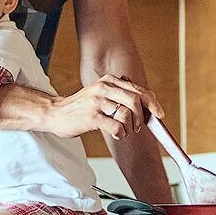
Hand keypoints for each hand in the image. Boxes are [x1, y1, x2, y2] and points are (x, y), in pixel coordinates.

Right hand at [46, 74, 163, 139]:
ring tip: (122, 131)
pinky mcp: (91, 116)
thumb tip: (149, 99)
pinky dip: (121, 133)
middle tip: (137, 127)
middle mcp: (104, 87)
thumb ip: (123, 94)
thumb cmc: (81, 107)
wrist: (55, 113)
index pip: (139, 90)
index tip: (159, 114)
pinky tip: (116, 134)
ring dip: (130, 127)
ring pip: (127, 114)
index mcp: (109, 80)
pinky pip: (116, 126)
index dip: (152, 103)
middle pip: (136, 101)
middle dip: (141, 118)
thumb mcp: (102, 94)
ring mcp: (97, 101)